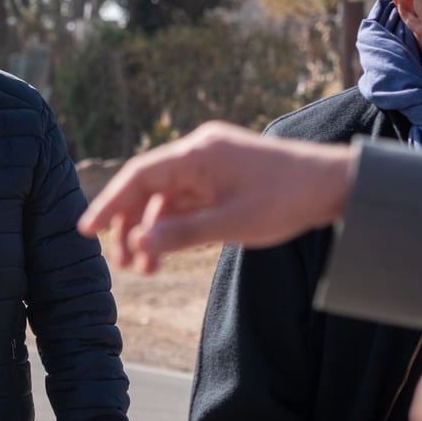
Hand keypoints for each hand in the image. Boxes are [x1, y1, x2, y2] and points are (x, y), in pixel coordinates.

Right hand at [78, 121, 351, 271]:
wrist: (334, 184)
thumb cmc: (288, 200)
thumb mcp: (232, 224)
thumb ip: (182, 234)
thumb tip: (139, 246)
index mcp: (197, 154)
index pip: (138, 176)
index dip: (109, 203)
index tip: (86, 230)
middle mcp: (198, 151)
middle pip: (147, 186)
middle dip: (129, 225)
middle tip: (119, 263)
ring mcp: (210, 162)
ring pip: (165, 196)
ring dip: (152, 229)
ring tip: (143, 269)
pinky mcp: (221, 174)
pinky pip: (186, 198)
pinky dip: (174, 224)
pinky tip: (166, 252)